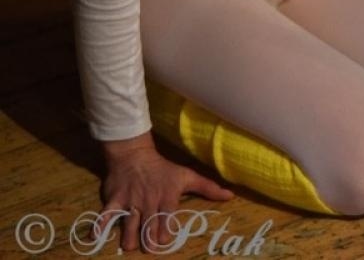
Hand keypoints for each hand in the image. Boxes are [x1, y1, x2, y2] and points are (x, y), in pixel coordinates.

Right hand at [101, 133, 232, 252]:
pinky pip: (106, 214)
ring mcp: (130, 201)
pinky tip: (93, 239)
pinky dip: (99, 226)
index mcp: (166, 197)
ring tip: (129, 247)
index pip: (166, 217)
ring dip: (128, 235)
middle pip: (148, 223)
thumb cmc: (164, 169)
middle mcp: (148, 201)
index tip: (164, 241)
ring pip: (128, 222)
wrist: (135, 155)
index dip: (164, 230)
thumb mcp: (188, 176)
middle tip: (148, 250)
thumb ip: (208, 188)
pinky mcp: (114, 200)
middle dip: (148, 238)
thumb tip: (230, 196)